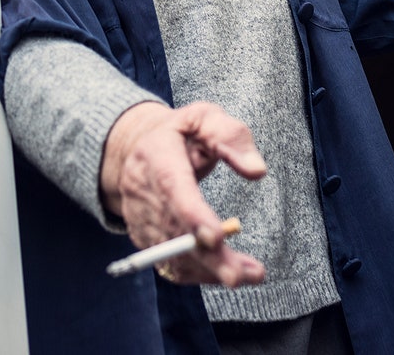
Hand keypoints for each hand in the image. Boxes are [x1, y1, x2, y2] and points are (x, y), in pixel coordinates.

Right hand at [99, 100, 267, 286]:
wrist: (136, 148)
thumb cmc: (181, 133)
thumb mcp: (205, 118)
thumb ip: (231, 137)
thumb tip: (257, 171)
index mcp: (157, 154)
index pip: (172, 187)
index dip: (192, 214)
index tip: (217, 237)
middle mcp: (141, 189)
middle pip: (174, 229)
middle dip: (208, 256)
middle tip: (239, 275)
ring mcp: (138, 216)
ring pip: (173, 253)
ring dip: (210, 270)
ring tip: (251, 273)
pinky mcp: (144, 236)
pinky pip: (169, 263)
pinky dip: (200, 273)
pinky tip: (229, 272)